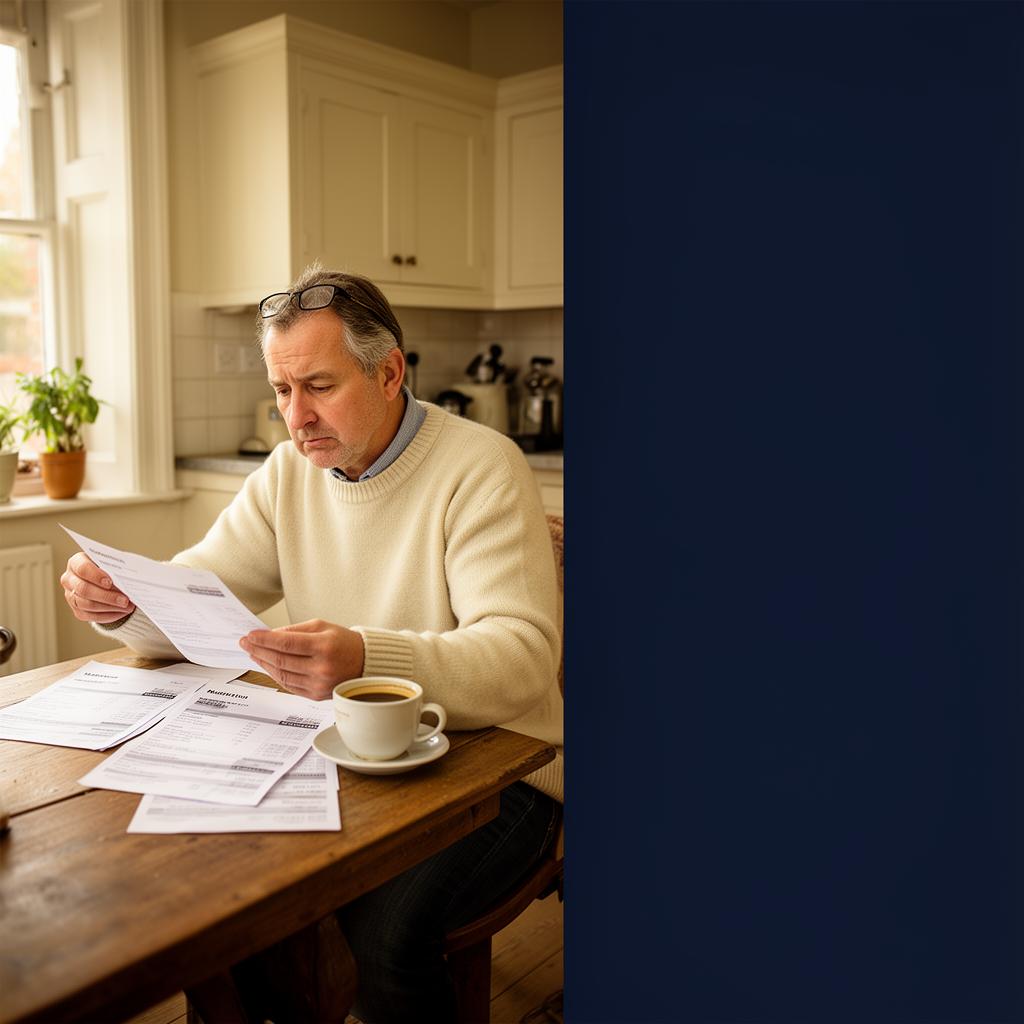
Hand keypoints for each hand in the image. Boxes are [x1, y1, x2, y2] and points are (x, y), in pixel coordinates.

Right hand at [60, 552, 135, 623]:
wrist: (105, 578)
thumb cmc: (109, 567)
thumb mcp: (111, 563)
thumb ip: (115, 569)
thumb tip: (125, 582)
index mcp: (76, 562)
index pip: (82, 568)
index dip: (95, 576)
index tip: (110, 582)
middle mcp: (69, 579)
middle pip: (84, 589)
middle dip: (106, 596)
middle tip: (125, 600)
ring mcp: (71, 596)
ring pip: (87, 605)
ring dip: (110, 607)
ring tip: (128, 606)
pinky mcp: (77, 610)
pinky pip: (91, 616)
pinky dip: (109, 615)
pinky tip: (122, 612)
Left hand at [239, 619, 364, 699]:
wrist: (365, 663)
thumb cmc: (344, 642)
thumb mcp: (322, 627)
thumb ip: (294, 630)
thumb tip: (269, 636)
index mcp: (324, 646)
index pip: (286, 643)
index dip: (264, 640)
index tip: (250, 635)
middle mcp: (321, 667)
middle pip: (281, 660)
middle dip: (259, 650)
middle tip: (245, 643)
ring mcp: (318, 684)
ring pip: (281, 675)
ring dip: (263, 663)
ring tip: (253, 653)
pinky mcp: (315, 695)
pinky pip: (288, 685)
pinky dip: (275, 675)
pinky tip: (267, 666)